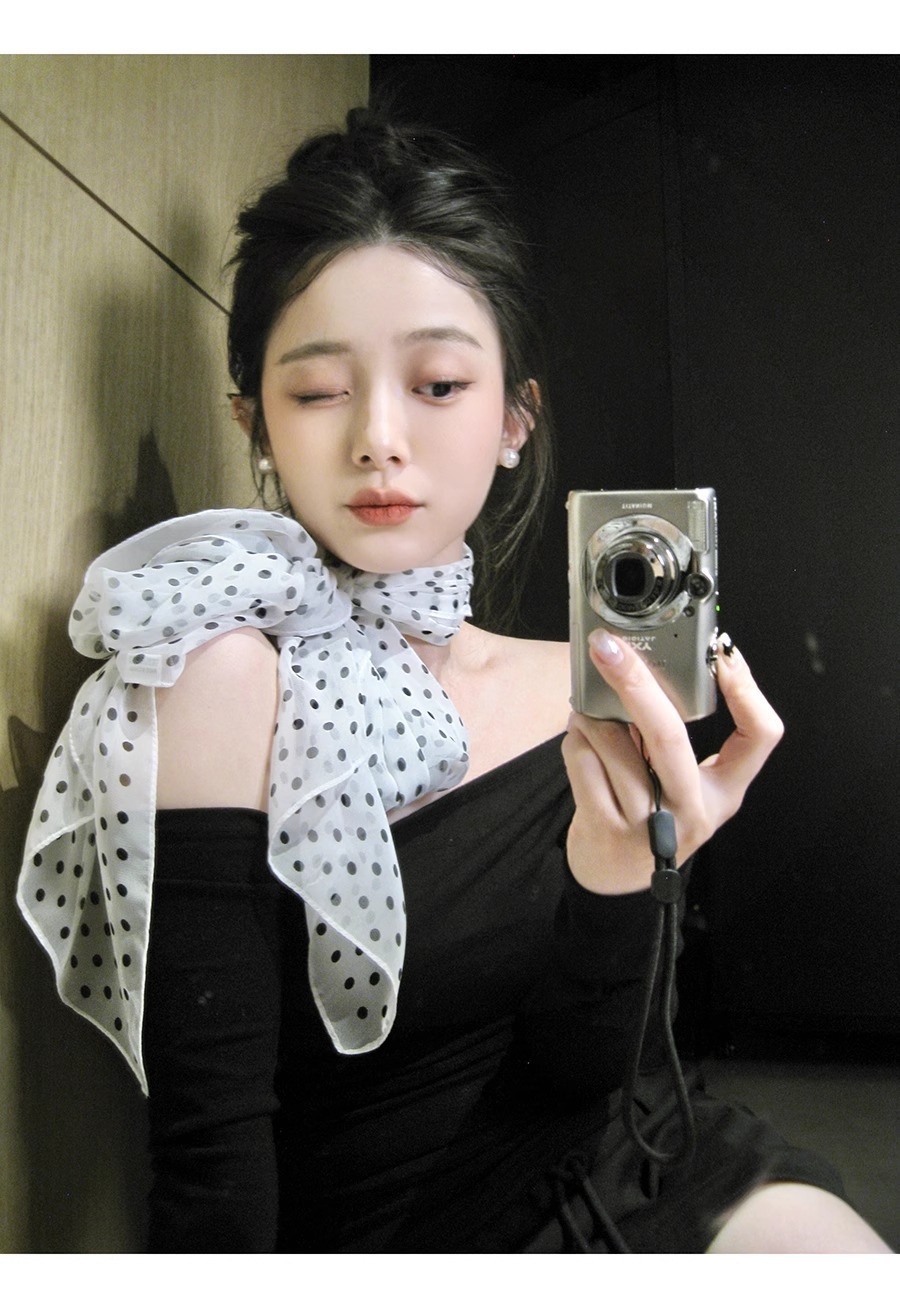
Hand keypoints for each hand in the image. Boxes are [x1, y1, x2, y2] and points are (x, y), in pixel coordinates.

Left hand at [562, 631, 783, 894]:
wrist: (615, 882)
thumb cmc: (650, 816)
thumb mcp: (681, 786)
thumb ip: (673, 740)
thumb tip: (643, 668)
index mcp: (724, 791)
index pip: (762, 736)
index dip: (748, 692)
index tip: (724, 655)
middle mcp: (693, 810)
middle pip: (670, 736)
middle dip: (636, 683)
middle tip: (610, 648)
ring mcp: (650, 826)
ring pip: (614, 745)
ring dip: (591, 715)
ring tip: (587, 709)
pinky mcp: (607, 831)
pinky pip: (584, 764)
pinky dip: (576, 741)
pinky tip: (579, 739)